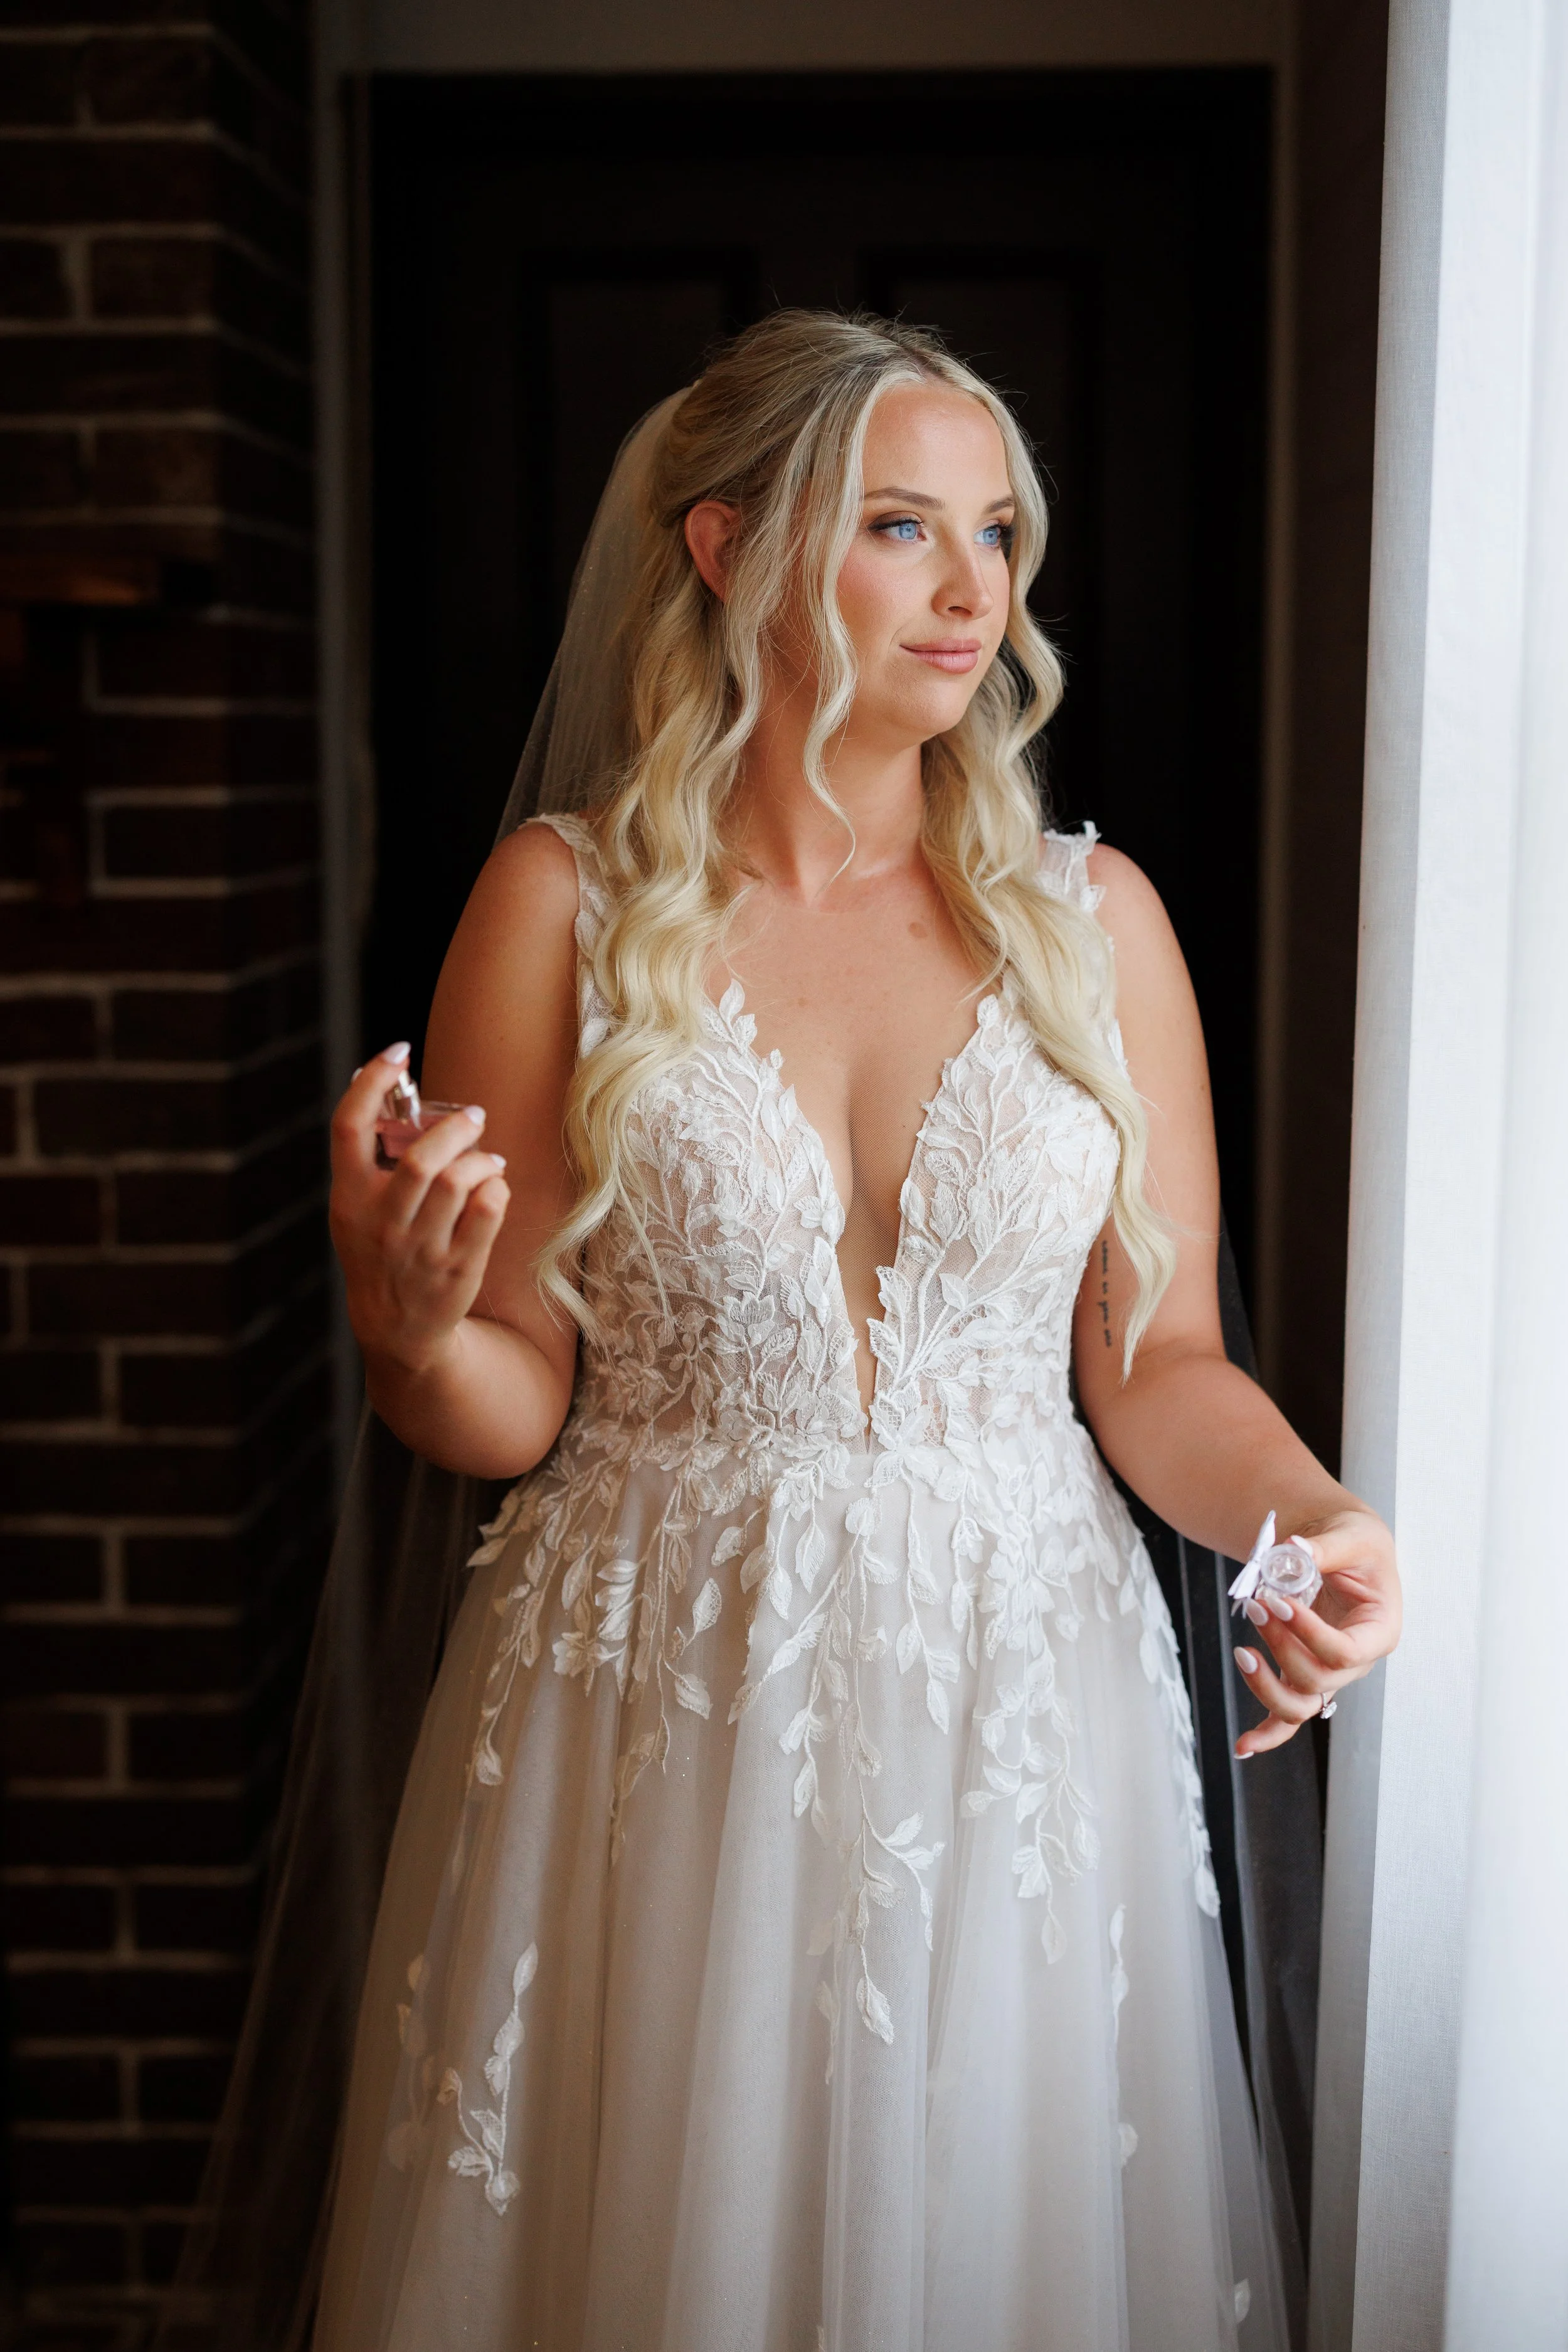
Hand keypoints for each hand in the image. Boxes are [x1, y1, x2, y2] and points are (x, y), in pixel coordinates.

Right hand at [329, 1044, 511, 1374]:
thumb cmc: (381, 1250)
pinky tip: (494, 1188)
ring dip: (482, 1159)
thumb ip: (374, 1160)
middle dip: (456, 1128)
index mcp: (349, 1198)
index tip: (398, 1049)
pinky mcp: (457, 1267)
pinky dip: (497, 1190)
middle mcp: (381, 1222)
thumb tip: (403, 1093)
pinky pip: (488, 1211)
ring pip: (459, 1182)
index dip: (371, 1080)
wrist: (395, 1328)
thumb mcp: (358, 1209)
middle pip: (421, 1158)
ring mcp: (420, 1248)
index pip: (349, 1126)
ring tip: (488, 1158)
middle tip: (474, 1118)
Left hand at [1231, 1505, 1400, 1757]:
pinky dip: (1265, 1735)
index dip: (1309, 1633)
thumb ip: (1325, 1546)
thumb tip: (1294, 1551)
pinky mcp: (1303, 1677)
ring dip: (1266, 1685)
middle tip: (1257, 1603)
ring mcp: (1329, 1675)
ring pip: (1300, 1707)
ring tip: (1242, 1650)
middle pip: (1318, 1679)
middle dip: (1281, 1645)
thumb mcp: (1351, 1533)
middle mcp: (1357, 1662)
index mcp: (1379, 1630)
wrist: (1346, 1549)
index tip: (1276, 1599)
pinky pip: (1287, 1718)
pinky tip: (1241, 1747)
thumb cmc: (1357, 1543)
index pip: (1346, 1652)